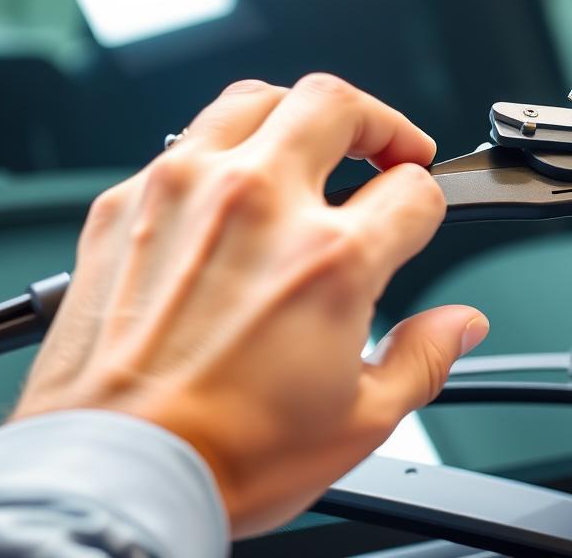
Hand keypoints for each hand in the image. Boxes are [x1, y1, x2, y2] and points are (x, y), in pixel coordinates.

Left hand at [11, 75, 488, 535]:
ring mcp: (184, 193)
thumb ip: (424, 359)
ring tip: (309, 144)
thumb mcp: (359, 422)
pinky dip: (218, 156)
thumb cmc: (223, 454)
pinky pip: (182, 145)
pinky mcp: (123, 205)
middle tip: (388, 148)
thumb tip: (459, 327)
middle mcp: (258, 204)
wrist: (113, 472)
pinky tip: (228, 192)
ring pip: (254, 99)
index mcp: (329, 259)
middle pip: (338, 104)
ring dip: (296, 115)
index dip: (429, 200)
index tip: (418, 214)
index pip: (412, 190)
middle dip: (379, 122)